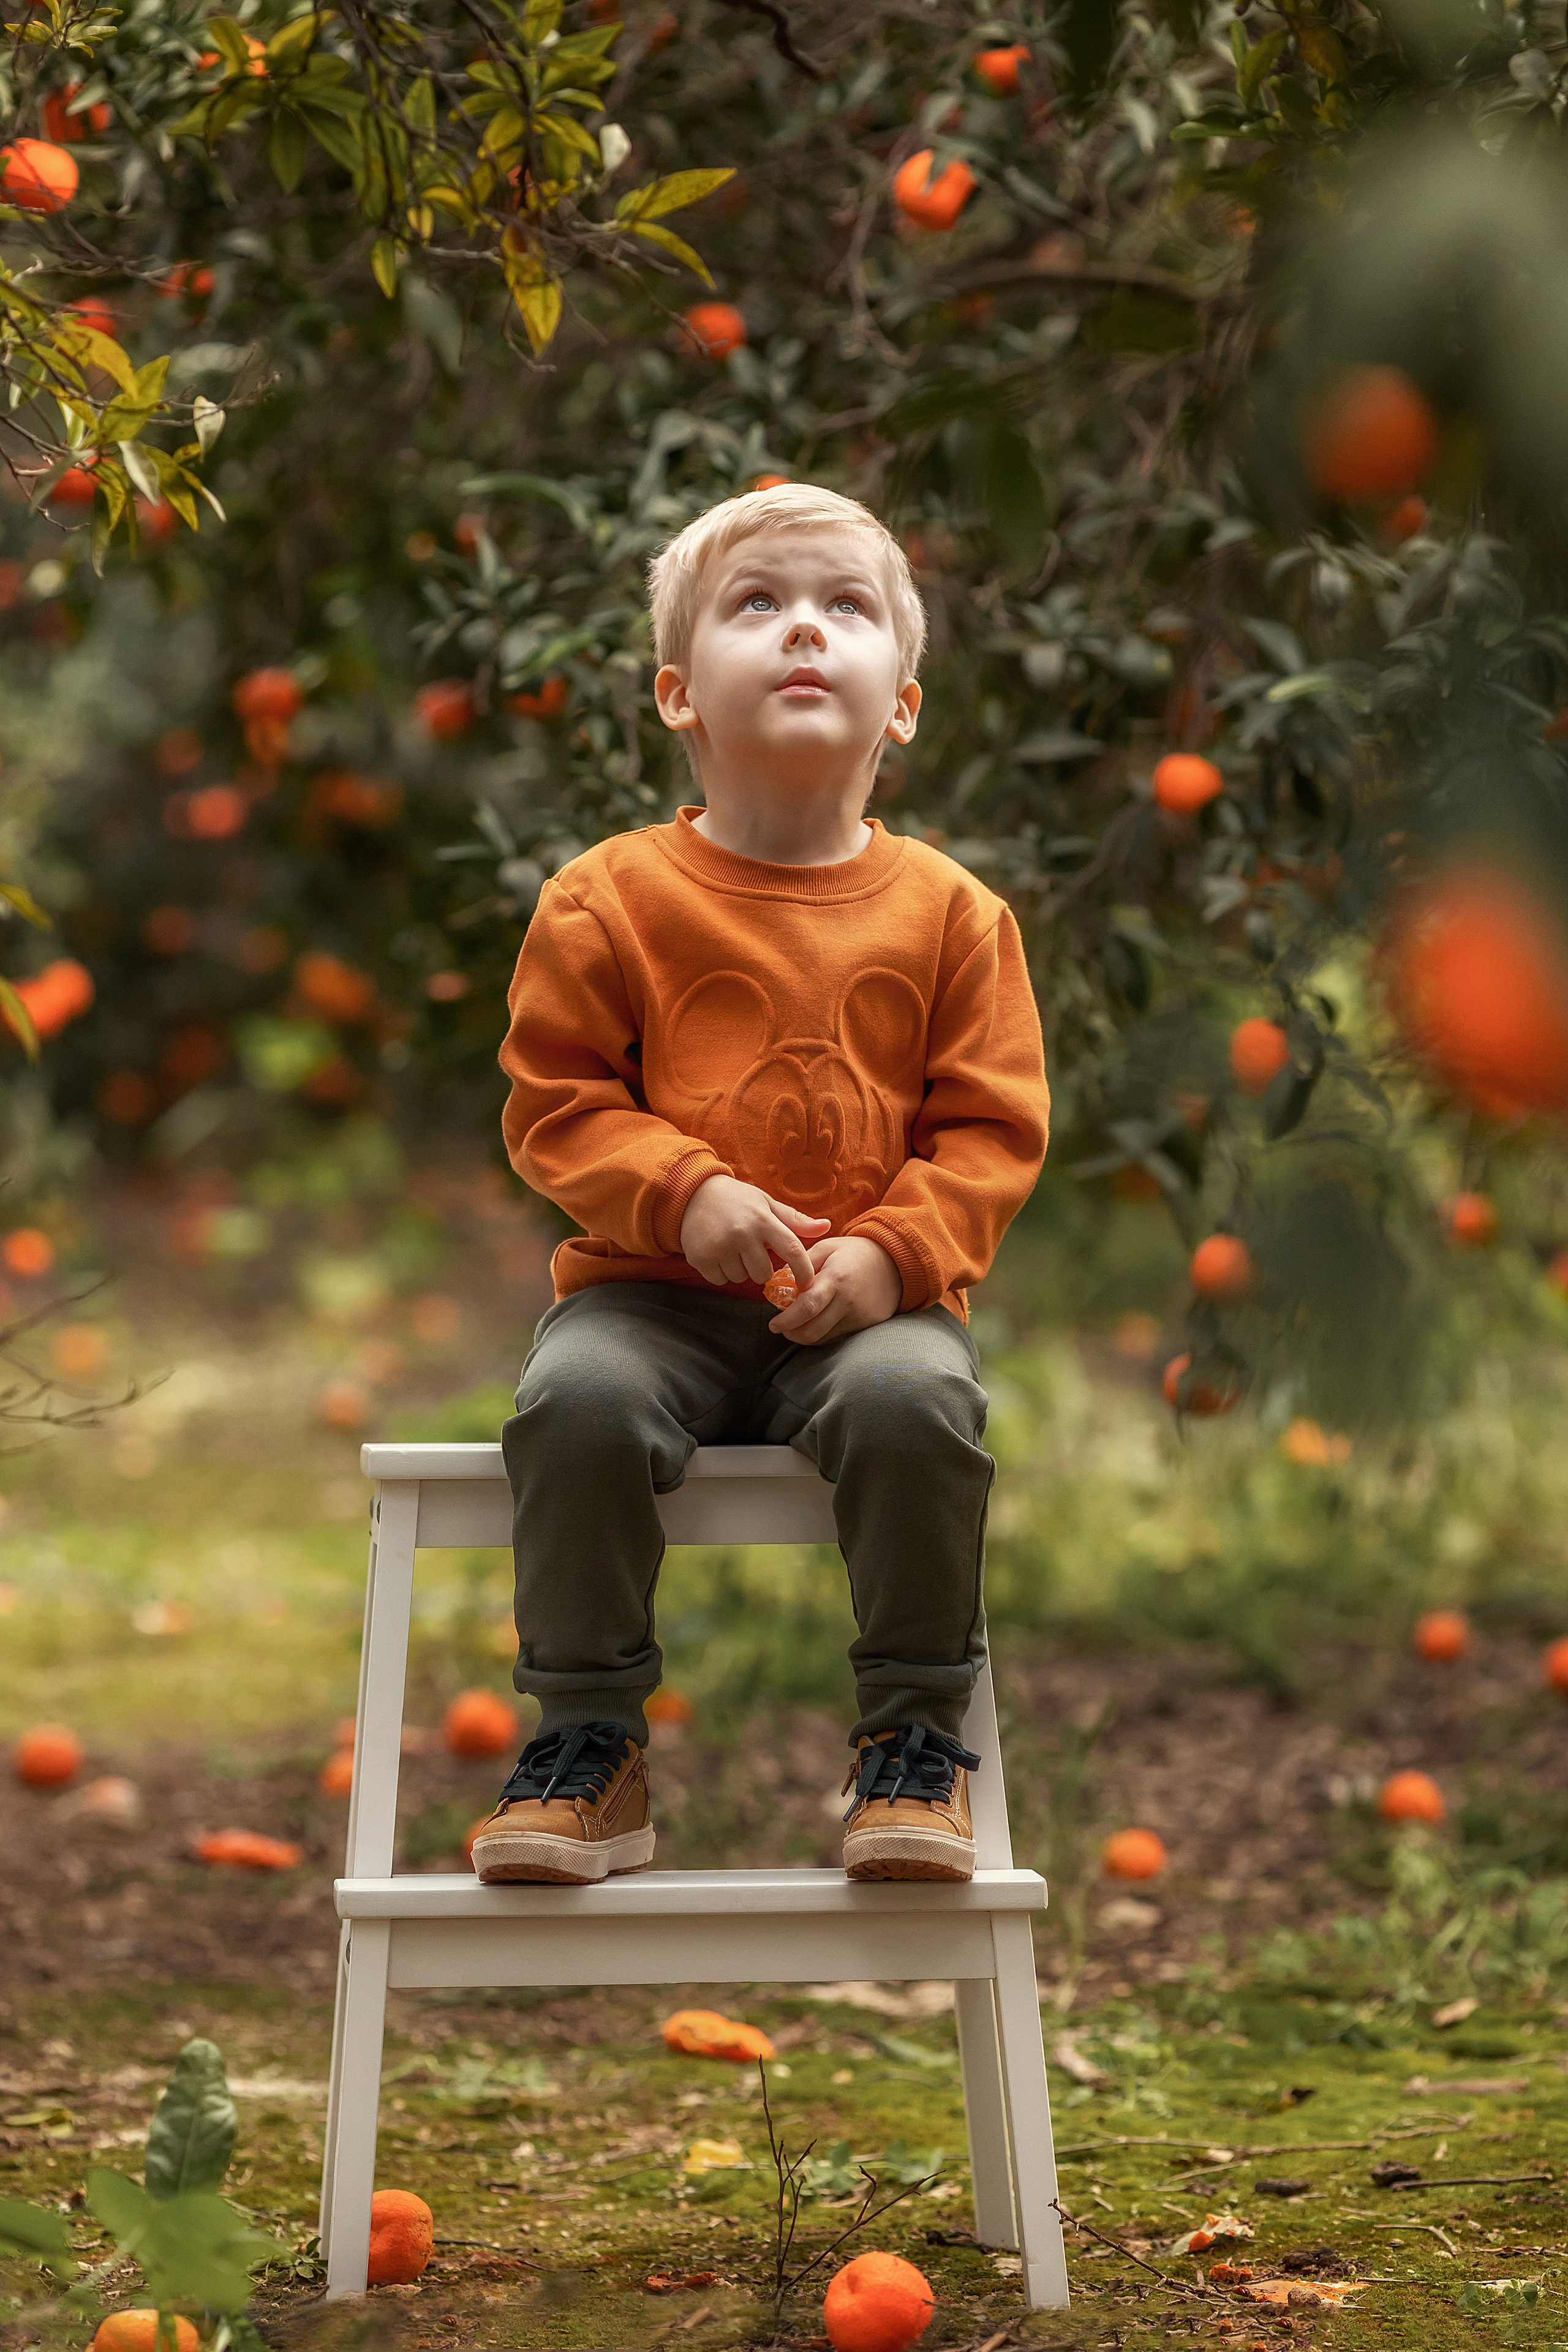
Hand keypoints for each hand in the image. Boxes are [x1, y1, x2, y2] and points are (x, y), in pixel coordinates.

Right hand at [680, 1173, 828, 1290]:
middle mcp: (742, 1233)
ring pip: (741, 1279)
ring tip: (732, 1249)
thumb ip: (795, 1220)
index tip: (807, 1283)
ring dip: (740, 1270)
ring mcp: (720, 1247)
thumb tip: (827, 1226)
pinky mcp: (701, 1258)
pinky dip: (721, 1272)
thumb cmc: (737, 1200)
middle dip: (761, 1268)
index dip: (803, 1271)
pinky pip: (720, 1280)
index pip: (792, 1250)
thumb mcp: (766, 1203)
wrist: (692, 1194)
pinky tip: (717, 1253)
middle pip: (763, 1274)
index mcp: (762, 1219)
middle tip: (750, 1251)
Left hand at [767, 1233, 902, 1345]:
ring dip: (806, 1336)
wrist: (895, 1262)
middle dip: (792, 1334)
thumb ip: (802, 1264)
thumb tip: (779, 1282)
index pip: (806, 1307)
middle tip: (782, 1328)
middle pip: (813, 1331)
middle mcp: (847, 1301)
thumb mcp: (827, 1247)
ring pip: (824, 1338)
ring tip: (798, 1324)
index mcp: (835, 1279)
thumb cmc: (855, 1252)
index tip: (773, 1324)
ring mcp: (859, 1316)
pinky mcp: (867, 1325)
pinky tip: (818, 1323)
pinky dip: (823, 1335)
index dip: (786, 1320)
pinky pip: (838, 1337)